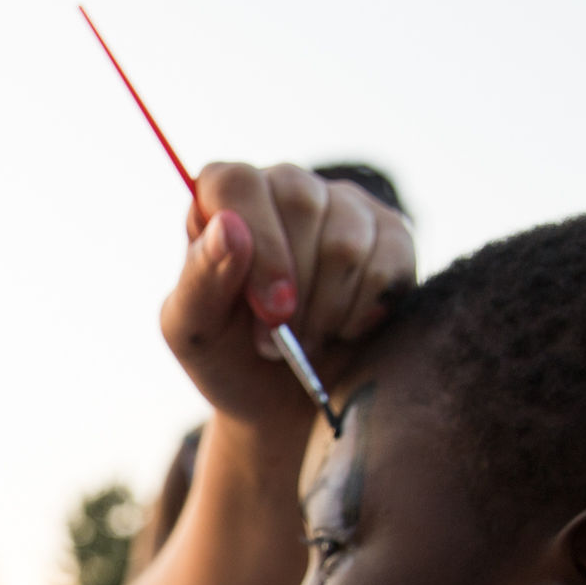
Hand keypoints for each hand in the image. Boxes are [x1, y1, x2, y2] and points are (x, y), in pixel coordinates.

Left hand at [160, 164, 414, 424]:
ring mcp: (344, 204)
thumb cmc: (226, 355)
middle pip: (302, 204)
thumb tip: (228, 227)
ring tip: (304, 342)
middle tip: (276, 343)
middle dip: (293, 292)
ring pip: (348, 242)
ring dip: (325, 312)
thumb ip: (199, 278)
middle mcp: (286, 186)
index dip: (258, 247)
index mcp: (224, 196)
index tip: (270, 311)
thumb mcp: (193, 331)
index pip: (238, 186)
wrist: (282, 398)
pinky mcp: (392, 234)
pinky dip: (361, 314)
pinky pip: (388, 265)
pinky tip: (341, 331)